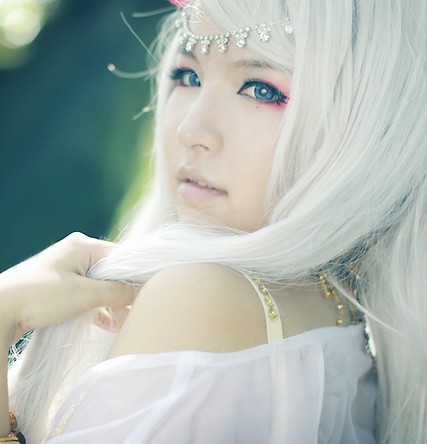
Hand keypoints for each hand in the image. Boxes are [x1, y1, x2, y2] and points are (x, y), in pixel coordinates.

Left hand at [0, 232, 136, 343]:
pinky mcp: (61, 284)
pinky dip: (98, 307)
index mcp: (83, 245)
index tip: (146, 295)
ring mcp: (68, 269)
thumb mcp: (85, 294)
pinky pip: (88, 293)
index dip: (135, 276)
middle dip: (122, 294)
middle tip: (131, 314)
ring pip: (100, 284)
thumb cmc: (40, 296)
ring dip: (111, 303)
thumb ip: (117, 292)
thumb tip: (141, 292)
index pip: (122, 257)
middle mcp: (77, 253)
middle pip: (112, 272)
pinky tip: (107, 324)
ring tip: (121, 323)